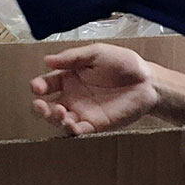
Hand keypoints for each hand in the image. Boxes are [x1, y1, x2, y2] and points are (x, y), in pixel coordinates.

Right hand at [29, 43, 158, 135]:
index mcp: (70, 77)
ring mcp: (83, 111)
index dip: (38, 86)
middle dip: (40, 107)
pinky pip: (78, 131)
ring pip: (59, 121)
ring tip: (59, 112)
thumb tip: (47, 60)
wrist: (147, 81)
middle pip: (48, 106)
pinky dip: (71, 130)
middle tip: (40, 105)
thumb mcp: (97, 53)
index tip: (37, 87)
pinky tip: (70, 124)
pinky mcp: (95, 125)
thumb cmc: (124, 64)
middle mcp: (73, 96)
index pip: (47, 83)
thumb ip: (72, 57)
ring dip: (54, 119)